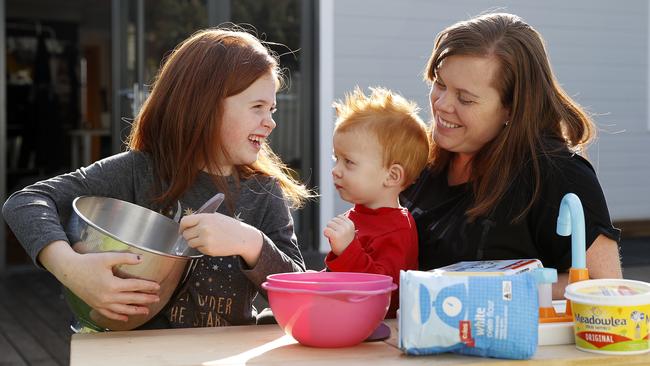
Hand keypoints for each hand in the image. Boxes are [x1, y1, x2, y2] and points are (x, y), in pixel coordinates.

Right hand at [41, 241, 159, 321]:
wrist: (68, 271)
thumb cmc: (87, 262)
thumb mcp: (107, 257)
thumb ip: (125, 258)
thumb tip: (141, 258)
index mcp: (113, 284)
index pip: (135, 286)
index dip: (148, 286)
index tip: (157, 286)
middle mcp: (108, 296)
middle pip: (131, 299)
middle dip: (146, 299)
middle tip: (157, 298)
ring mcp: (101, 303)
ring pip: (122, 310)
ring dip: (135, 310)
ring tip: (146, 311)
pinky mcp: (95, 305)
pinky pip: (109, 314)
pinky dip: (119, 317)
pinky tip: (126, 318)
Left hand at [179, 213, 262, 266]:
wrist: (242, 238)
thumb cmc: (230, 226)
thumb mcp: (216, 217)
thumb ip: (202, 219)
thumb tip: (188, 223)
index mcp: (204, 218)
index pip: (184, 222)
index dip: (181, 227)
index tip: (182, 230)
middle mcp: (203, 228)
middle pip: (186, 234)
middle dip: (188, 236)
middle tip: (196, 236)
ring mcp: (205, 240)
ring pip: (190, 243)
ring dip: (195, 242)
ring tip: (205, 239)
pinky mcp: (208, 250)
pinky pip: (198, 249)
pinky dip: (202, 248)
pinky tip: (212, 244)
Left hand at [323, 214, 355, 255]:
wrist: (347, 254)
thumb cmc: (346, 242)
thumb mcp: (348, 231)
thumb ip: (344, 223)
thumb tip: (339, 216)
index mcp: (351, 224)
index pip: (339, 217)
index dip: (336, 223)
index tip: (339, 231)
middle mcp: (347, 227)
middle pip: (333, 220)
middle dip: (332, 226)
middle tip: (336, 235)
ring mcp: (342, 231)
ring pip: (329, 224)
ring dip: (329, 230)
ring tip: (334, 237)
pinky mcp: (335, 236)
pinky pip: (325, 230)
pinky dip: (326, 233)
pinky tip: (330, 238)